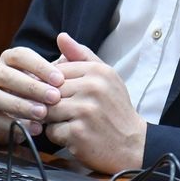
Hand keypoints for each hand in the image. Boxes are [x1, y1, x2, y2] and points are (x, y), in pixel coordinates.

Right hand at [0, 46, 64, 143]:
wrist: (30, 118)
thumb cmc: (47, 89)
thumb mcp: (60, 74)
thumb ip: (68, 56)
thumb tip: (63, 36)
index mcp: (11, 58)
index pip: (21, 55)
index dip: (39, 67)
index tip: (60, 79)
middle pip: (6, 75)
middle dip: (31, 87)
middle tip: (54, 97)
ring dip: (20, 105)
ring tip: (43, 113)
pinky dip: (14, 124)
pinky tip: (34, 128)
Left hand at [44, 33, 146, 173]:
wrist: (132, 144)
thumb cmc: (115, 109)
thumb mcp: (106, 78)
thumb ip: (82, 56)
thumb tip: (61, 36)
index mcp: (99, 71)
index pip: (57, 71)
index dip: (54, 85)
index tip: (66, 96)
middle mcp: (93, 88)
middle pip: (50, 91)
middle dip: (52, 103)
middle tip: (69, 112)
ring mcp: (85, 111)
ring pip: (47, 110)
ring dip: (54, 119)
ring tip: (72, 122)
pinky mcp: (78, 132)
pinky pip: (51, 131)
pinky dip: (59, 135)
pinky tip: (76, 136)